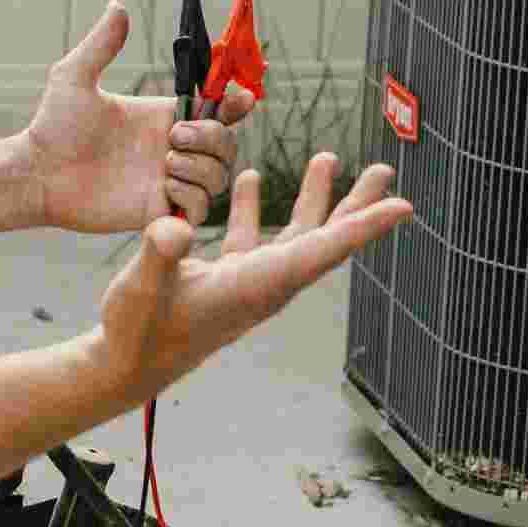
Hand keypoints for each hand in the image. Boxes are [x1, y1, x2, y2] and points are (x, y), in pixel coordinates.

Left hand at [21, 2, 254, 233]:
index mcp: (163, 115)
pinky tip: (163, 187)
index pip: (217, 108)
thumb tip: (118, 5)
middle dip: (212, 136)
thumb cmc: (53, 126)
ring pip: (218, 176)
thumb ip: (101, 44)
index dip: (235, 103)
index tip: (239, 99)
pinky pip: (201, 208)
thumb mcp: (75, 77)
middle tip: (173, 135)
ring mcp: (168, 180)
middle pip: (226, 143)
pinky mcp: (159, 210)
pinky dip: (192, 195)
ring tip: (165, 163)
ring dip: (201, 167)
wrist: (37, 174)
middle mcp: (171, 148)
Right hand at [94, 154, 411, 405]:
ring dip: (313, 198)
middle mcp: (264, 284)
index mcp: (258, 285)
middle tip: (386, 171)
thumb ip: (160, 255)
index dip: (365, 227)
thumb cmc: (136, 331)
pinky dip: (258, 209)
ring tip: (329, 159)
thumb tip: (176, 227)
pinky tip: (253, 179)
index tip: (404, 207)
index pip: (324, 251)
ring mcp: (248, 283)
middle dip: (356, 204)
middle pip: (324, 239)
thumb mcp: (142, 287)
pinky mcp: (226, 282)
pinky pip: (254, 240)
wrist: (124, 368)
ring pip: (294, 236)